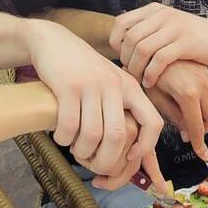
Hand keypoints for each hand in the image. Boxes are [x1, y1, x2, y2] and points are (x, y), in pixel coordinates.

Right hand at [26, 20, 164, 186]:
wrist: (54, 42)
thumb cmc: (84, 71)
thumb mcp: (111, 83)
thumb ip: (123, 108)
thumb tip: (136, 151)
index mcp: (131, 87)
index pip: (153, 123)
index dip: (146, 147)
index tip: (130, 156)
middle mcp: (114, 85)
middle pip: (117, 136)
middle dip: (105, 161)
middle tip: (93, 165)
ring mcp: (91, 85)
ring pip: (92, 134)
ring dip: (81, 150)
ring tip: (75, 148)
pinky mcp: (67, 86)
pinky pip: (69, 125)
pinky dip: (64, 138)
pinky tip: (60, 135)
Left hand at [110, 3, 207, 87]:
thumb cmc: (191, 38)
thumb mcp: (166, 27)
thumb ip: (146, 31)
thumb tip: (119, 44)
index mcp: (154, 10)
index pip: (121, 23)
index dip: (116, 42)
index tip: (121, 57)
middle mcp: (162, 15)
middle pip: (130, 38)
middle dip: (125, 59)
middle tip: (129, 74)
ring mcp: (175, 27)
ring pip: (142, 49)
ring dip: (136, 69)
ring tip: (138, 80)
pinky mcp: (186, 42)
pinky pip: (160, 59)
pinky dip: (151, 73)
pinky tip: (150, 82)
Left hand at [147, 60, 207, 161]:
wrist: (154, 35)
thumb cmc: (146, 66)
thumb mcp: (154, 93)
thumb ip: (171, 115)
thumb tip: (186, 133)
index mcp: (188, 92)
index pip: (197, 127)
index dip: (199, 144)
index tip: (203, 156)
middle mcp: (201, 84)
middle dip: (204, 131)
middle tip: (192, 138)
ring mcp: (204, 76)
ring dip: (201, 116)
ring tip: (184, 120)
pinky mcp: (203, 70)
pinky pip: (206, 94)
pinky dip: (199, 103)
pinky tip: (184, 104)